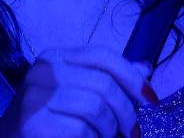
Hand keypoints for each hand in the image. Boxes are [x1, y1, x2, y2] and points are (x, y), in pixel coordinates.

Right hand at [0, 46, 152, 137]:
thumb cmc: (45, 118)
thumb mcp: (72, 92)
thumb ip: (104, 79)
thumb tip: (143, 68)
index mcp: (52, 58)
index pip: (102, 55)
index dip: (132, 76)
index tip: (149, 99)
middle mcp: (42, 71)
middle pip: (104, 84)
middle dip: (126, 112)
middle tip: (130, 131)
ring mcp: (35, 96)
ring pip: (96, 108)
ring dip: (110, 130)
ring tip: (104, 137)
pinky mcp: (35, 123)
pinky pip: (82, 130)